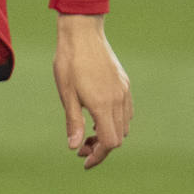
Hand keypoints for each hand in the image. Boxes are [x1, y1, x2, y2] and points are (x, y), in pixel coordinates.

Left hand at [52, 15, 132, 169]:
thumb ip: (73, 122)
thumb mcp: (66, 93)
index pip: (109, 143)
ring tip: (87, 132)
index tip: (83, 161)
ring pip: (124, 125)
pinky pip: (126, 111)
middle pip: (118, 137)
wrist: (82, 32)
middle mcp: (118, 100)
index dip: (98, 156)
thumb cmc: (69, 61)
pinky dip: (115, 121)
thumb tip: (75, 147)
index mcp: (103, 105)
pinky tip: (98, 116)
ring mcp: (124, 91)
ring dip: (108, 134)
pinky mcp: (124, 83)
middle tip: (81, 147)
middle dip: (101, 148)